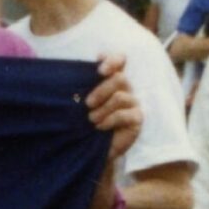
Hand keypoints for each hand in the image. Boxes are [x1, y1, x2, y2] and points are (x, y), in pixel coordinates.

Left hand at [84, 52, 142, 171]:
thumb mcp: (77, 104)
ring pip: (120, 97)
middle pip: (119, 78)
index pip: (119, 60)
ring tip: (91, 120)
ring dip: (102, 109)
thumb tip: (71, 74)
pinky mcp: (137, 118)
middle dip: (101, 90)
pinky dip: (108, 120)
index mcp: (110, 80)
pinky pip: (124, 115)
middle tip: (87, 104)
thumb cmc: (82, 122)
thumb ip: (79, 87)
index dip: (112, 61)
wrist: (90, 147)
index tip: (100, 70)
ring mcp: (132, 103)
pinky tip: (99, 127)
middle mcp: (124, 88)